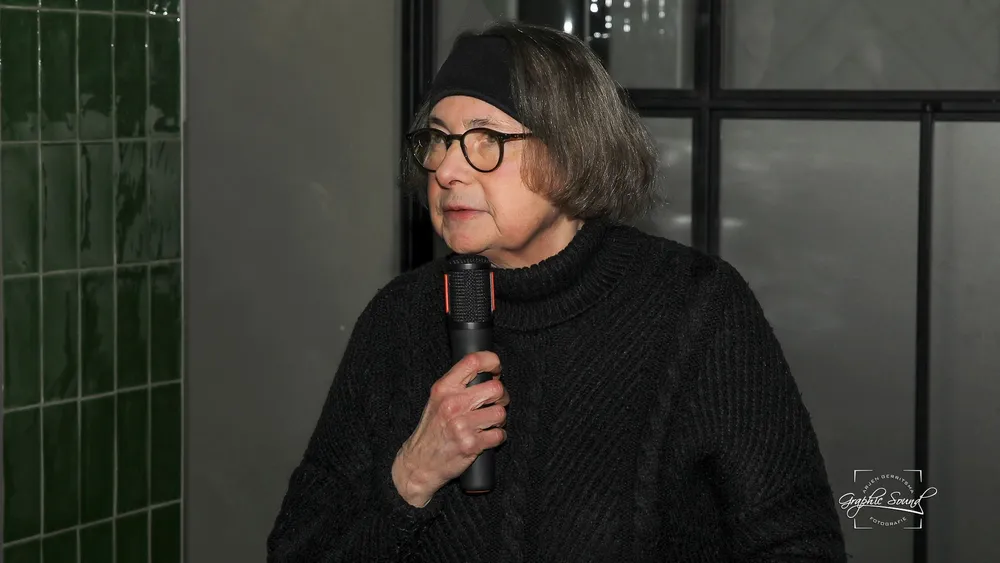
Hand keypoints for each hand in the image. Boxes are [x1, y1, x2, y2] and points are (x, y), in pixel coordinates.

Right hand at [392, 351, 508, 506]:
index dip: (492, 362)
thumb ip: (458, 385)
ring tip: (488, 423)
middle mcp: (452, 404)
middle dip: (501, 397)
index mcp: (444, 388)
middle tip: (494, 403)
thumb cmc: (432, 430)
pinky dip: (497, 437)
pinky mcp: (471, 444)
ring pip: (501, 413)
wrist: (419, 463)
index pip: (473, 361)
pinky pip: (499, 435)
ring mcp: (462, 425)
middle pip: (496, 388)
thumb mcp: (437, 400)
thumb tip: (488, 374)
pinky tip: (486, 438)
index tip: (496, 370)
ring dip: (499, 420)